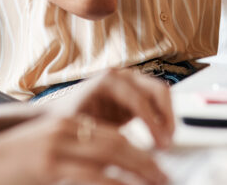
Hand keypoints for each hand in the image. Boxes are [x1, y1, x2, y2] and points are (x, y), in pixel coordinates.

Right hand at [0, 112, 166, 184]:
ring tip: (156, 183)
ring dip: (138, 171)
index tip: (157, 165)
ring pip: (109, 155)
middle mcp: (65, 133)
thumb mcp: (48, 154)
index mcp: (67, 127)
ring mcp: (56, 149)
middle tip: (165, 177)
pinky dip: (114, 183)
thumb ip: (76, 157)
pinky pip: (91, 176)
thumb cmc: (12, 166)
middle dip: (146, 161)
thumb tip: (109, 173)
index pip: (113, 133)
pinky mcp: (48, 166)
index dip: (139, 149)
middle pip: (117, 142)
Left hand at [42, 69, 174, 149]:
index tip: (160, 144)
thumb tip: (122, 150)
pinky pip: (157, 103)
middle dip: (167, 117)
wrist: (58, 115)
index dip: (153, 123)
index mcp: (107, 80)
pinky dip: (163, 119)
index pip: (139, 99)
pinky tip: (160, 138)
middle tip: (167, 143)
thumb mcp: (81, 128)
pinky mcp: (135, 95)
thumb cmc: (65, 120)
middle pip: (157, 89)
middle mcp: (122, 76)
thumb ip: (102, 135)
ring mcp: (130, 83)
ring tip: (165, 143)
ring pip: (161, 94)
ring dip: (168, 118)